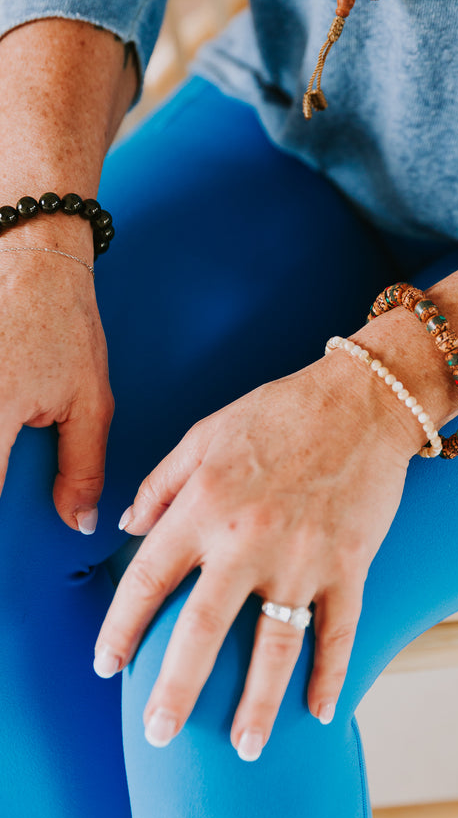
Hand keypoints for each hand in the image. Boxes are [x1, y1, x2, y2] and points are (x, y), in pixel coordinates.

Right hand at [0, 243, 112, 531]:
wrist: (31, 258)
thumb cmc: (64, 323)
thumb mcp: (89, 401)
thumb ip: (82, 468)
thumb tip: (80, 523)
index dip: (2, 529)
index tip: (11, 560)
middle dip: (0, 483)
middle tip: (13, 519)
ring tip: (11, 467)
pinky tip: (4, 453)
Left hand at [93, 351, 420, 759]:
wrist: (363, 400)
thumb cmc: (280, 412)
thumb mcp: (206, 434)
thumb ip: (161, 483)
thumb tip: (127, 526)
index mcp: (206, 505)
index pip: (148, 578)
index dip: (121, 626)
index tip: (109, 662)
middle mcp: (249, 540)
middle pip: (202, 631)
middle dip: (175, 689)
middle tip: (160, 732)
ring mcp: (303, 558)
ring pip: (275, 647)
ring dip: (258, 703)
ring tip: (245, 747)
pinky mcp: (349, 564)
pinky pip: (339, 631)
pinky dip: (332, 674)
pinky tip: (321, 712)